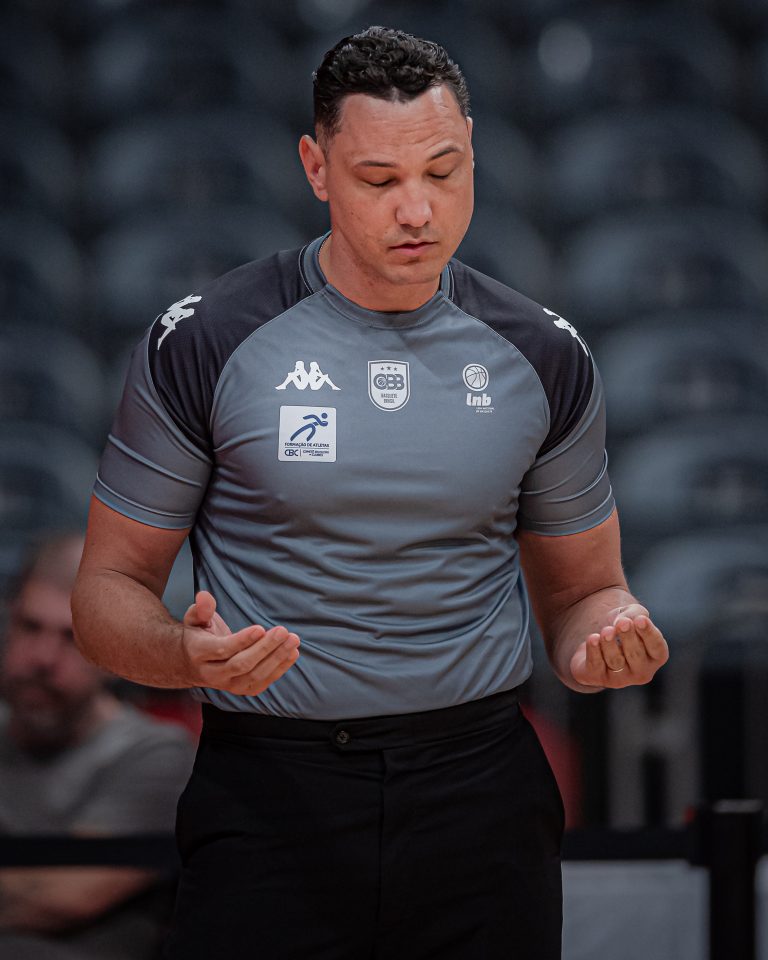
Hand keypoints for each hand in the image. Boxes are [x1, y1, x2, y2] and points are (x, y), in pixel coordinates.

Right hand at [180, 591, 299, 695]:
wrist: (193, 664)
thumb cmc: (198, 635)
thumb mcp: (195, 619)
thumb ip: (201, 608)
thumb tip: (204, 596)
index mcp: (200, 653)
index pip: (222, 650)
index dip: (242, 640)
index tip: (260, 628)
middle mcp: (212, 674)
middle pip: (241, 665)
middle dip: (265, 648)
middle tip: (283, 631)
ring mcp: (228, 685)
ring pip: (255, 675)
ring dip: (277, 658)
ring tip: (293, 640)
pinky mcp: (242, 690)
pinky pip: (263, 682)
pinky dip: (280, 668)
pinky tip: (292, 653)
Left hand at [569, 604, 668, 688]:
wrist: (598, 642)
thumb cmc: (622, 628)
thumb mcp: (632, 615)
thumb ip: (633, 614)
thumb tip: (622, 621)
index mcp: (655, 657)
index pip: (657, 647)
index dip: (649, 634)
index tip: (640, 620)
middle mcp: (641, 671)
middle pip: (636, 655)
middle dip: (629, 638)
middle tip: (622, 623)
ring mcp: (620, 678)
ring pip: (615, 661)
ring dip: (610, 644)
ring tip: (606, 630)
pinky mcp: (599, 678)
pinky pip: (596, 665)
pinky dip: (594, 651)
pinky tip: (593, 638)